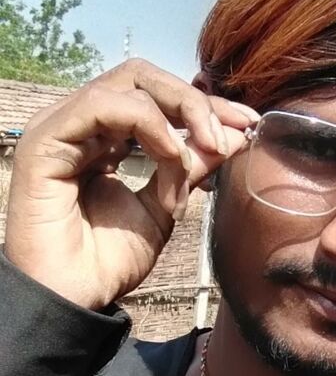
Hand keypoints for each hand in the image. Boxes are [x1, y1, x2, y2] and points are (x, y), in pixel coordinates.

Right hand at [4, 59, 257, 309]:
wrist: (74, 299)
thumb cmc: (109, 261)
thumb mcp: (165, 207)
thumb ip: (193, 168)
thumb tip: (236, 134)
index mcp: (104, 137)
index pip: (157, 97)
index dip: (205, 105)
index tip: (249, 123)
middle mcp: (81, 123)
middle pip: (144, 77)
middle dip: (197, 101)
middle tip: (232, 133)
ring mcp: (61, 127)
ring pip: (130, 83)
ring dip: (180, 115)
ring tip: (202, 157)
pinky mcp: (46, 139)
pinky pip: (104, 106)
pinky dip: (149, 124)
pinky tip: (172, 157)